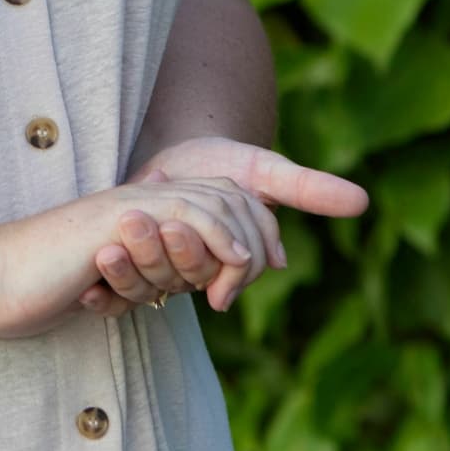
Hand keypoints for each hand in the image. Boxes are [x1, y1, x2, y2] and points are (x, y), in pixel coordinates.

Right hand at [0, 172, 284, 340]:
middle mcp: (139, 198)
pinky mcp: (123, 217)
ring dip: (241, 237)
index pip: (211, 197)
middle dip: (257, 226)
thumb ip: (134, 273)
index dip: (246, 223)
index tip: (264, 262)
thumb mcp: (102, 280)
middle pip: (224, 193)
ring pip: (213, 203)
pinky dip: (221, 241)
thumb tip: (163, 290)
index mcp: (138, 209)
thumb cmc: (39, 284)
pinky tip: (230, 269)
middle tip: (265, 268)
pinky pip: (191, 217)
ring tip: (247, 271)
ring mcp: (132, 205)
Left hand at [80, 138, 369, 315]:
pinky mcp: (126, 270)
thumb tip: (363, 201)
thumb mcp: (263, 169)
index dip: (222, 260)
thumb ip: (306, 187)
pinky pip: (114, 295)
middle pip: (183, 277)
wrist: (168, 155)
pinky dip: (101, 293)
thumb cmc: (221, 162)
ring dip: (124, 272)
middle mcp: (197, 272)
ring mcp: (160, 272)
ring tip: (105, 248)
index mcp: (232, 258)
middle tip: (137, 225)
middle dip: (161, 256)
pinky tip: (86, 286)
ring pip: (146, 288)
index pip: (233, 268)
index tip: (202, 238)